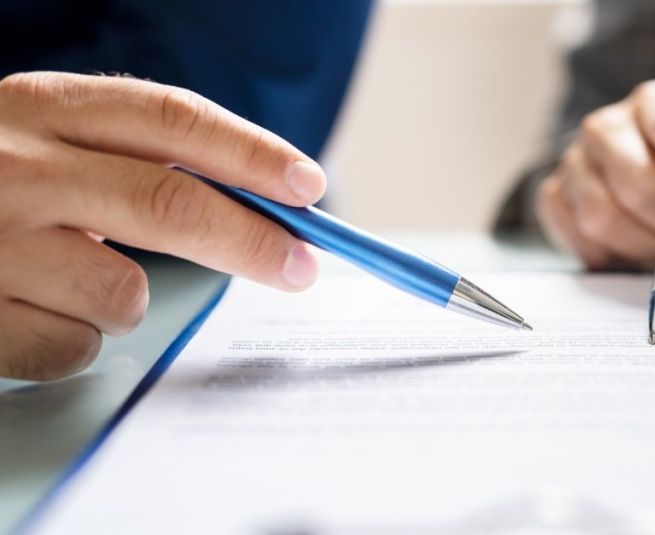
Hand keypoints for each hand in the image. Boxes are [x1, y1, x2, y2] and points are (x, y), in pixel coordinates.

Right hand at [0, 72, 325, 379]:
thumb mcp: (49, 140)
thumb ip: (138, 160)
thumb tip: (265, 207)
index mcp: (44, 106)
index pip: (171, 118)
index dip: (252, 153)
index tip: (309, 187)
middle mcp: (13, 165)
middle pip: (167, 202)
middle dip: (250, 241)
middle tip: (300, 266)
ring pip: (122, 292)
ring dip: (128, 301)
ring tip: (81, 282)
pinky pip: (72, 348)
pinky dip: (75, 342)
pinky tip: (36, 312)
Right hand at [536, 79, 654, 268]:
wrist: (647, 178)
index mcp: (653, 101)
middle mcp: (605, 124)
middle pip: (637, 183)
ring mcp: (573, 160)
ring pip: (602, 217)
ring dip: (640, 244)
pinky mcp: (553, 195)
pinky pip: (578, 236)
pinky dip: (610, 253)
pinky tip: (628, 244)